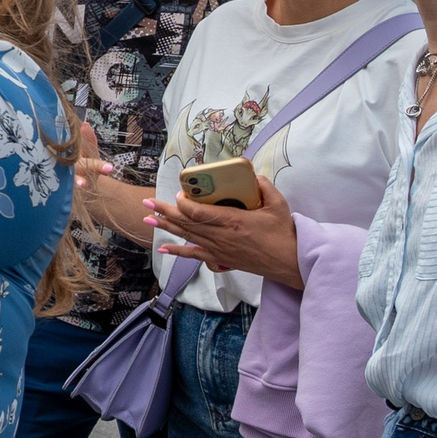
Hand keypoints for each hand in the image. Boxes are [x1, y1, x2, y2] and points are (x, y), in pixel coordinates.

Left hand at [150, 174, 302, 288]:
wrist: (289, 262)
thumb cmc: (283, 234)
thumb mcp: (278, 204)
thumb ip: (264, 186)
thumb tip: (252, 175)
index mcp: (232, 220)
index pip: (198, 212)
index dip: (183, 203)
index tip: (179, 194)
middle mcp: (220, 236)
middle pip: (186, 222)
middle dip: (164, 211)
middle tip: (148, 202)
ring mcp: (218, 249)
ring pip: (186, 236)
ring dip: (166, 227)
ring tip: (148, 219)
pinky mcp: (220, 259)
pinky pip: (194, 255)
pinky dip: (177, 252)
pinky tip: (163, 249)